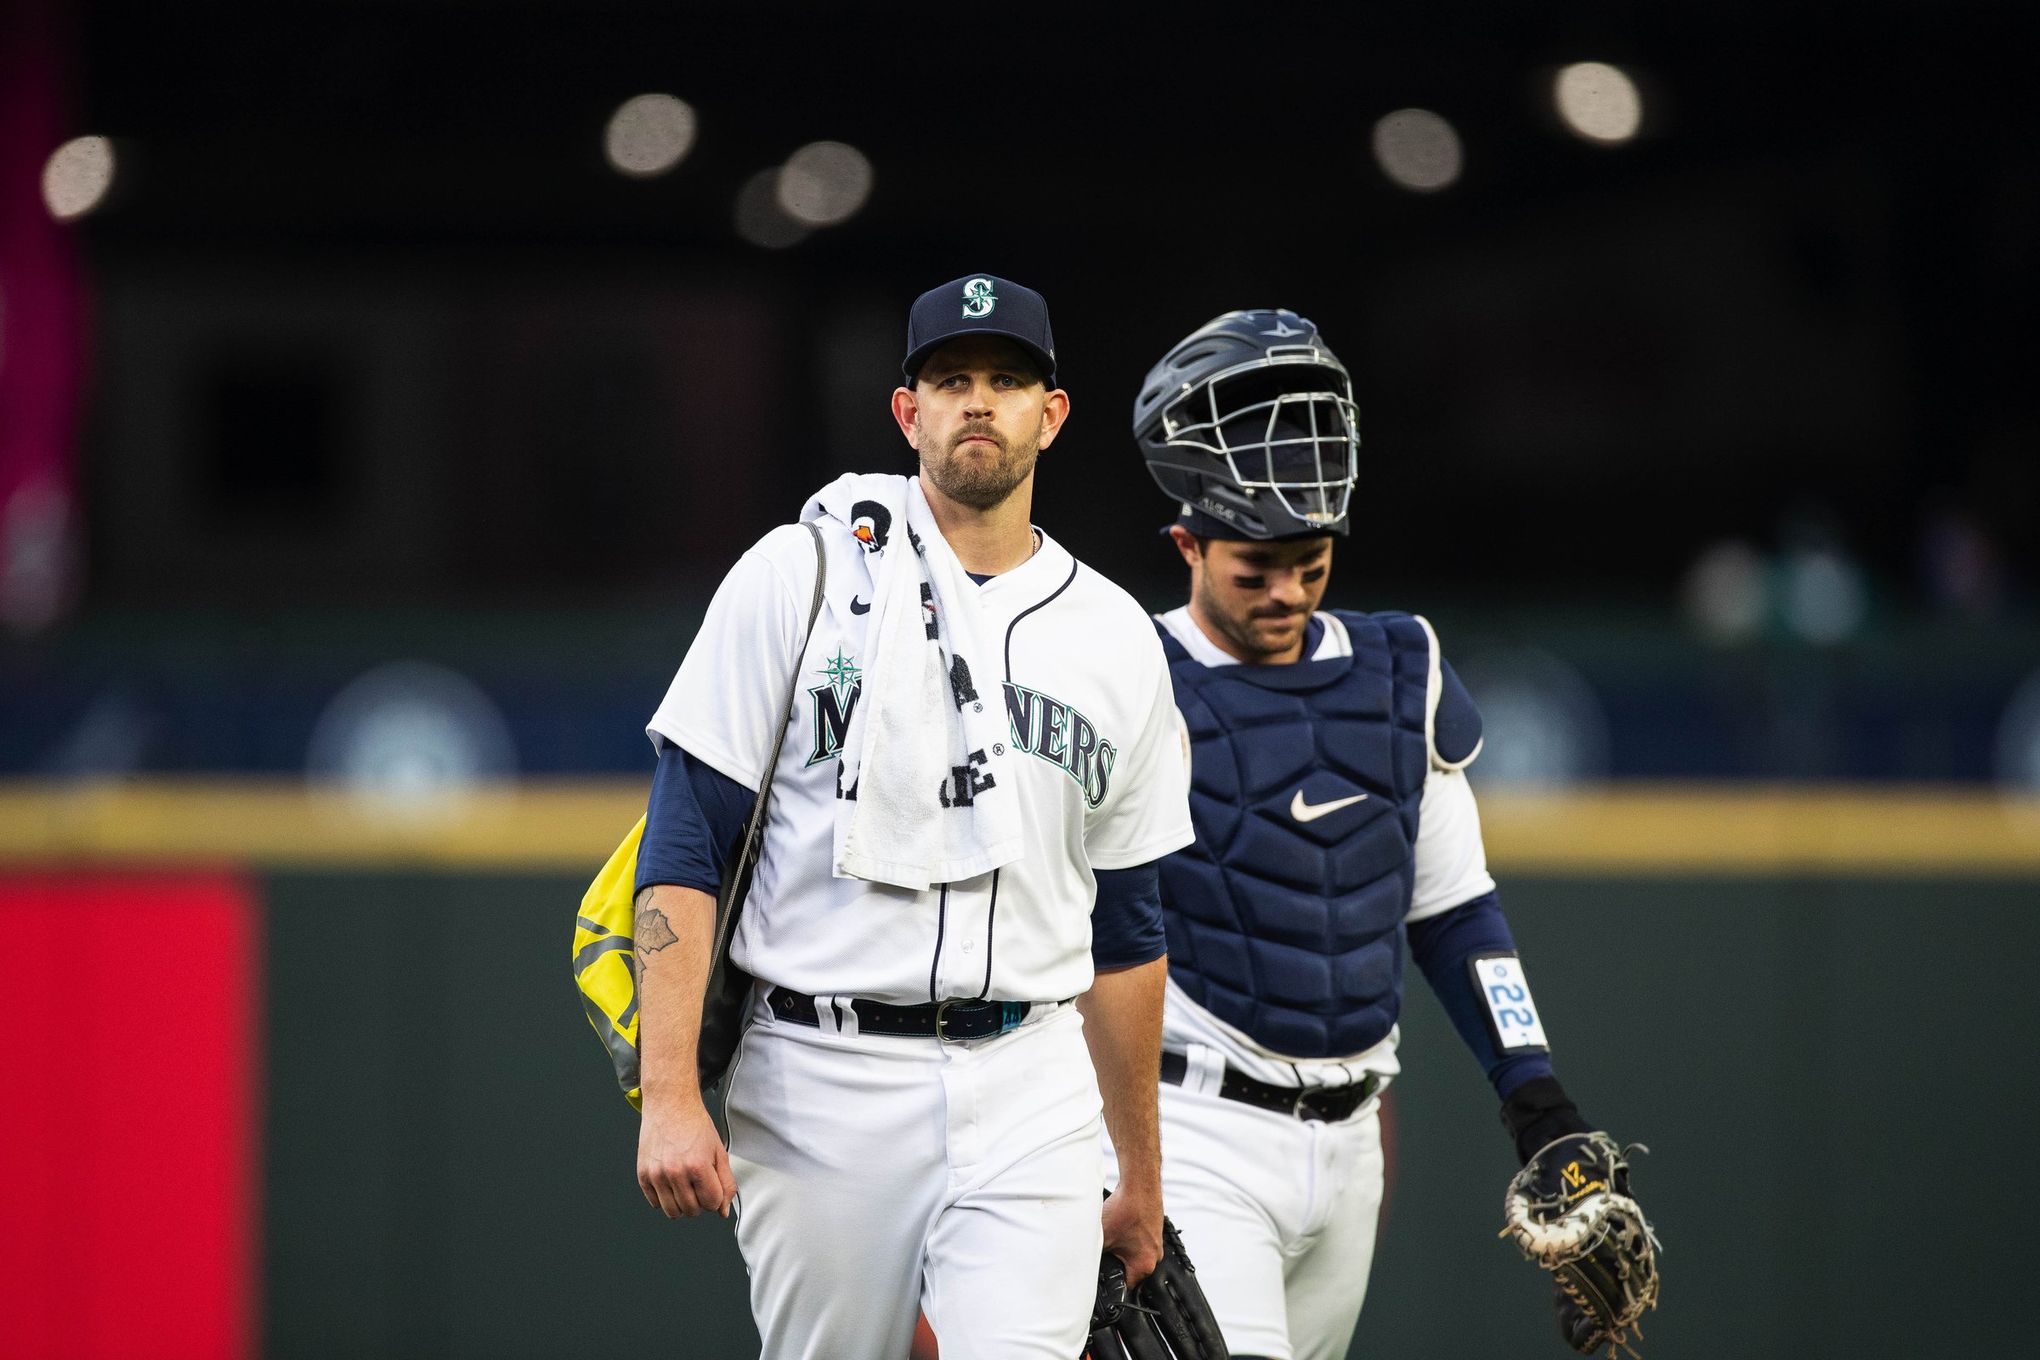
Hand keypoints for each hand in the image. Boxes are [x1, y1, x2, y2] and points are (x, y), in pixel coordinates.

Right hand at [637, 1097, 736, 1218]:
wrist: (670, 1105)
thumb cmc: (695, 1125)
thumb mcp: (719, 1151)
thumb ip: (726, 1183)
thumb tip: (723, 1211)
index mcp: (698, 1166)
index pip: (712, 1203)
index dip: (715, 1197)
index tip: (712, 1185)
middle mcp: (675, 1172)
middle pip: (692, 1211)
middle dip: (700, 1202)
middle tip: (699, 1184)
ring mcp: (656, 1174)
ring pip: (672, 1212)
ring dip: (682, 1204)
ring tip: (686, 1186)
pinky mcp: (643, 1174)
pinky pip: (655, 1203)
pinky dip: (665, 1198)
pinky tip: (671, 1182)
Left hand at [1100, 1181, 1162, 1286]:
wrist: (1140, 1185)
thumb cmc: (1126, 1209)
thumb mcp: (1103, 1238)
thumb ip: (1094, 1256)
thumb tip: (1085, 1265)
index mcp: (1144, 1265)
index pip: (1126, 1285)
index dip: (1111, 1281)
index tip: (1102, 1274)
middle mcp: (1155, 1256)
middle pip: (1130, 1269)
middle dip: (1116, 1261)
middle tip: (1107, 1249)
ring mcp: (1156, 1243)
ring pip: (1134, 1253)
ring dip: (1122, 1247)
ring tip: (1115, 1234)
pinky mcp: (1154, 1230)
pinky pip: (1138, 1240)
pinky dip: (1128, 1235)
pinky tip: (1121, 1225)